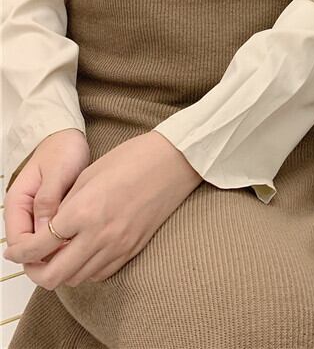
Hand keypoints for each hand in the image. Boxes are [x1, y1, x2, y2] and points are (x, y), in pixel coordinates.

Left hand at [2, 131, 201, 288]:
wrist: (174, 160)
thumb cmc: (134, 158)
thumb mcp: (89, 176)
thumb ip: (65, 207)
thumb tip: (49, 230)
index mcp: (83, 211)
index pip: (38, 247)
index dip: (19, 253)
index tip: (15, 251)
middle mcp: (99, 235)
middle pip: (53, 276)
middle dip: (36, 272)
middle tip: (34, 259)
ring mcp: (119, 245)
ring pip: (76, 279)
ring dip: (62, 271)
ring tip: (60, 254)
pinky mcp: (134, 248)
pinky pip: (100, 274)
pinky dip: (86, 270)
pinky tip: (85, 252)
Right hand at [3, 129, 89, 260]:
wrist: (69, 136)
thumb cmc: (62, 149)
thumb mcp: (56, 173)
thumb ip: (48, 200)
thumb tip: (45, 231)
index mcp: (17, 203)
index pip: (18, 241)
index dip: (35, 253)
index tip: (59, 254)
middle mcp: (25, 211)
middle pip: (30, 246)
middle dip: (48, 254)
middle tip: (74, 255)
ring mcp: (39, 212)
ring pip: (45, 241)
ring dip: (59, 246)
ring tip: (82, 247)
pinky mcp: (54, 211)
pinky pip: (57, 231)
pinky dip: (68, 236)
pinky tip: (84, 237)